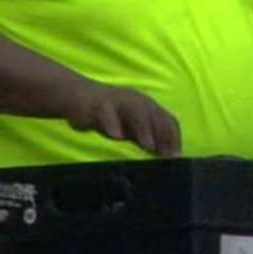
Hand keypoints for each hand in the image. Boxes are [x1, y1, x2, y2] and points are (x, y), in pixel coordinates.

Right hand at [63, 81, 181, 156]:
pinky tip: (116, 135)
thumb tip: (166, 156)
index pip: (168, 119)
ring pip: (135, 110)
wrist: (77, 96)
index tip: (175, 157)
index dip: (173, 137)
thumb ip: (147, 139)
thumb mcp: (131, 128)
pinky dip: (112, 123)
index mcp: (146, 106)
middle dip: (162, 134)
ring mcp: (117, 101)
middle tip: (165, 156)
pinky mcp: (98, 104)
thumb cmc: (109, 116)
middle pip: (155, 114)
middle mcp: (135, 100)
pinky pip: (106, 112)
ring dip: (143, 128)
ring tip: (148, 146)